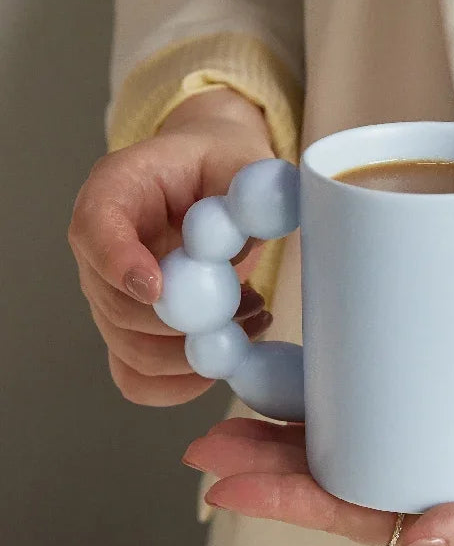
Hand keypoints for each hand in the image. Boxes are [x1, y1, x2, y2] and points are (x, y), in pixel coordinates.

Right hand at [69, 89, 274, 405]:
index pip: (95, 228)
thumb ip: (252, 188)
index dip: (119, 262)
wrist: (211, 183)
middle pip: (116, 306)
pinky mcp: (131, 332)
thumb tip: (265, 217)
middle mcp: (100, 250)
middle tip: (250, 305)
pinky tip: (226, 359)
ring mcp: (111, 298)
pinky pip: (138, 379)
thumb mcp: (244, 161)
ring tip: (253, 321)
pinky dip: (183, 384)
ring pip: (132, 351)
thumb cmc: (222, 167)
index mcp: (116, 191)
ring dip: (198, 353)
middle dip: (187, 319)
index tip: (158, 288)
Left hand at [182, 388, 453, 545]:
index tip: (218, 478)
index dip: (277, 498)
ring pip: (361, 434)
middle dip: (270, 453)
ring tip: (253, 390)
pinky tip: (342, 365)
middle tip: (212, 427)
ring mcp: (446, 449)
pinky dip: (367, 385)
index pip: (341, 510)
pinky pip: (403, 401)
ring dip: (308, 417)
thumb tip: (408, 543)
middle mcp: (433, 487)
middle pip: (334, 470)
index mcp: (443, 524)